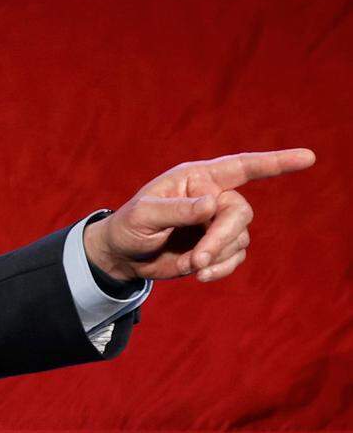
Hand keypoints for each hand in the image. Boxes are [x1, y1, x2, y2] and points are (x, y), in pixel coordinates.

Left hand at [83, 148, 315, 282]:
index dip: (274, 163)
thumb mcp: (144, 216)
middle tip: (199, 258)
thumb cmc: (129, 227)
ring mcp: (217, 223)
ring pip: (240, 238)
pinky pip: (235, 257)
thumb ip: (176, 210)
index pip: (240, 167)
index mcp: (196, 178)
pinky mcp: (218, 246)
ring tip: (191, 265)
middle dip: (222, 237)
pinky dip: (220, 268)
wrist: (124, 256)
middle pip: (240, 212)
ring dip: (218, 255)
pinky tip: (198, 274)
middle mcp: (212, 196)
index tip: (307, 158)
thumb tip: (212, 204)